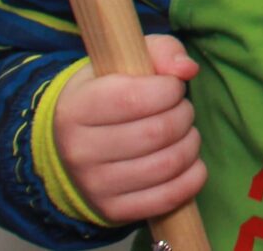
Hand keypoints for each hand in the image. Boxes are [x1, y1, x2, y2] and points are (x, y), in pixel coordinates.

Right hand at [52, 34, 205, 224]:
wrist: (70, 145)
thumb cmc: (108, 94)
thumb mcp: (125, 60)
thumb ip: (161, 51)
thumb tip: (187, 70)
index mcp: (77, 109)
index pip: (137, 98)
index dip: (169, 89)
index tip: (170, 87)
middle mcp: (79, 151)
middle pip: (158, 132)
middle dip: (184, 115)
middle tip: (180, 110)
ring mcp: (94, 186)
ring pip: (168, 164)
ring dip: (191, 144)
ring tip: (182, 133)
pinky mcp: (113, 210)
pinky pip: (169, 197)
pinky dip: (193, 177)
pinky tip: (188, 162)